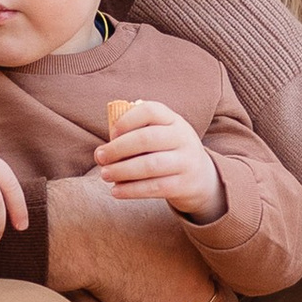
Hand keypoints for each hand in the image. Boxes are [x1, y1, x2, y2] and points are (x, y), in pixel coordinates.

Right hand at [45, 175, 230, 301]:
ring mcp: (186, 284)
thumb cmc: (90, 209)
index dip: (197, 254)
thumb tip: (106, 163)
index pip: (203, 245)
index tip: (189, 259)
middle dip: (208, 279)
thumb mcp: (116, 187)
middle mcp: (192, 253)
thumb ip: (122, 182)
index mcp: (182, 227)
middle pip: (216, 272)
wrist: (79, 235)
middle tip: (198, 284)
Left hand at [98, 94, 223, 221]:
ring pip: (150, 165)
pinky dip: (132, 190)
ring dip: (122, 170)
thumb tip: (104, 149)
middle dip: (118, 149)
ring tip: (105, 174)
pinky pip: (155, 187)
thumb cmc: (168, 152)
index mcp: (173, 120)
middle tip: (100, 158)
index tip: (111, 134)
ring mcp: (186, 162)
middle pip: (147, 139)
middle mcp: (183, 138)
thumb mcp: (161, 135)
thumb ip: (136, 134)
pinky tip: (116, 191)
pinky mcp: (184, 185)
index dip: (127, 120)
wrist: (201, 177)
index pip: (150, 111)